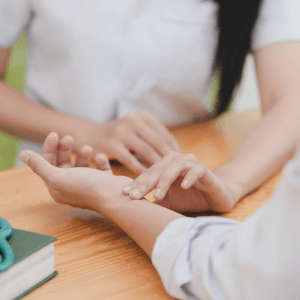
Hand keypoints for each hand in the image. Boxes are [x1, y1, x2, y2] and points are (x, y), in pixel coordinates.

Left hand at [19, 132, 132, 212]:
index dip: (49, 149)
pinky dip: (100, 161)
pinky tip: (101, 158)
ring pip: (83, 164)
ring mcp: (90, 185)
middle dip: (66, 149)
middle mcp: (73, 187)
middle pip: (64, 163)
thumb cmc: (88, 188)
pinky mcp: (104, 182)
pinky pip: (100, 167)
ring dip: (84, 154)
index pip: (48, 165)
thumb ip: (39, 165)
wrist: (117, 197)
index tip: (54, 134)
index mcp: (59, 189)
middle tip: (69, 138)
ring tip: (89, 149)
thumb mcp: (58, 176)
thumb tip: (22, 154)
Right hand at [75, 110, 180, 174]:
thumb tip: (177, 154)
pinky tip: (148, 179)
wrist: (91, 135)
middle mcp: (133, 120)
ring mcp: (121, 131)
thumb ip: (153, 137)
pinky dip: (141, 171)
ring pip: (146, 151)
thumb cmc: (121, 136)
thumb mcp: (137, 129)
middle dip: (170, 159)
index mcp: (143, 116)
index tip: (183, 162)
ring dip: (158, 166)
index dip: (175, 149)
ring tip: (167, 177)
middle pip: (158, 142)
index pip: (164, 134)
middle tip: (179, 172)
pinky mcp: (112, 144)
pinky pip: (131, 160)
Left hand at [122, 152, 239, 212]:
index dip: (137, 183)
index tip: (124, 194)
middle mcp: (177, 161)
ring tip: (157, 196)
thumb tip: (133, 212)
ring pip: (174, 168)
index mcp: (166, 166)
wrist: (217, 196)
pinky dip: (189, 177)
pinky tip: (182, 187)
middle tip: (134, 196)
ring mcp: (191, 164)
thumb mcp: (170, 202)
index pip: (148, 174)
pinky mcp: (205, 170)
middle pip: (158, 170)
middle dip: (145, 184)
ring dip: (165, 181)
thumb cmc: (191, 197)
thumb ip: (155, 203)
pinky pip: (196, 170)